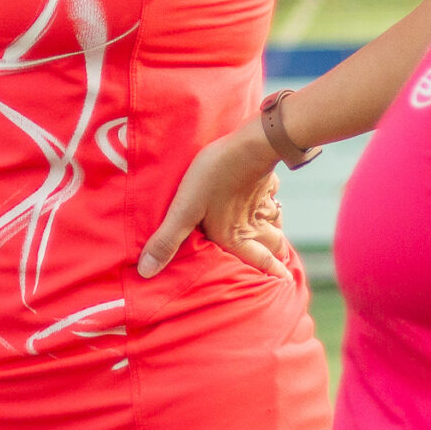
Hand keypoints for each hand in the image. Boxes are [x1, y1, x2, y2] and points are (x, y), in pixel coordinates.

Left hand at [140, 119, 289, 278]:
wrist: (249, 146)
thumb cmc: (214, 179)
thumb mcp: (184, 211)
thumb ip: (167, 240)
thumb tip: (147, 272)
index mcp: (235, 237)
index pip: (259, 262)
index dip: (272, 273)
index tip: (284, 283)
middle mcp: (253, 225)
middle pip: (273, 247)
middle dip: (277, 260)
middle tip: (282, 270)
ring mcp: (263, 203)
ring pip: (276, 224)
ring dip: (278, 235)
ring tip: (278, 243)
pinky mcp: (266, 183)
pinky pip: (274, 199)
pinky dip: (275, 206)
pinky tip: (272, 202)